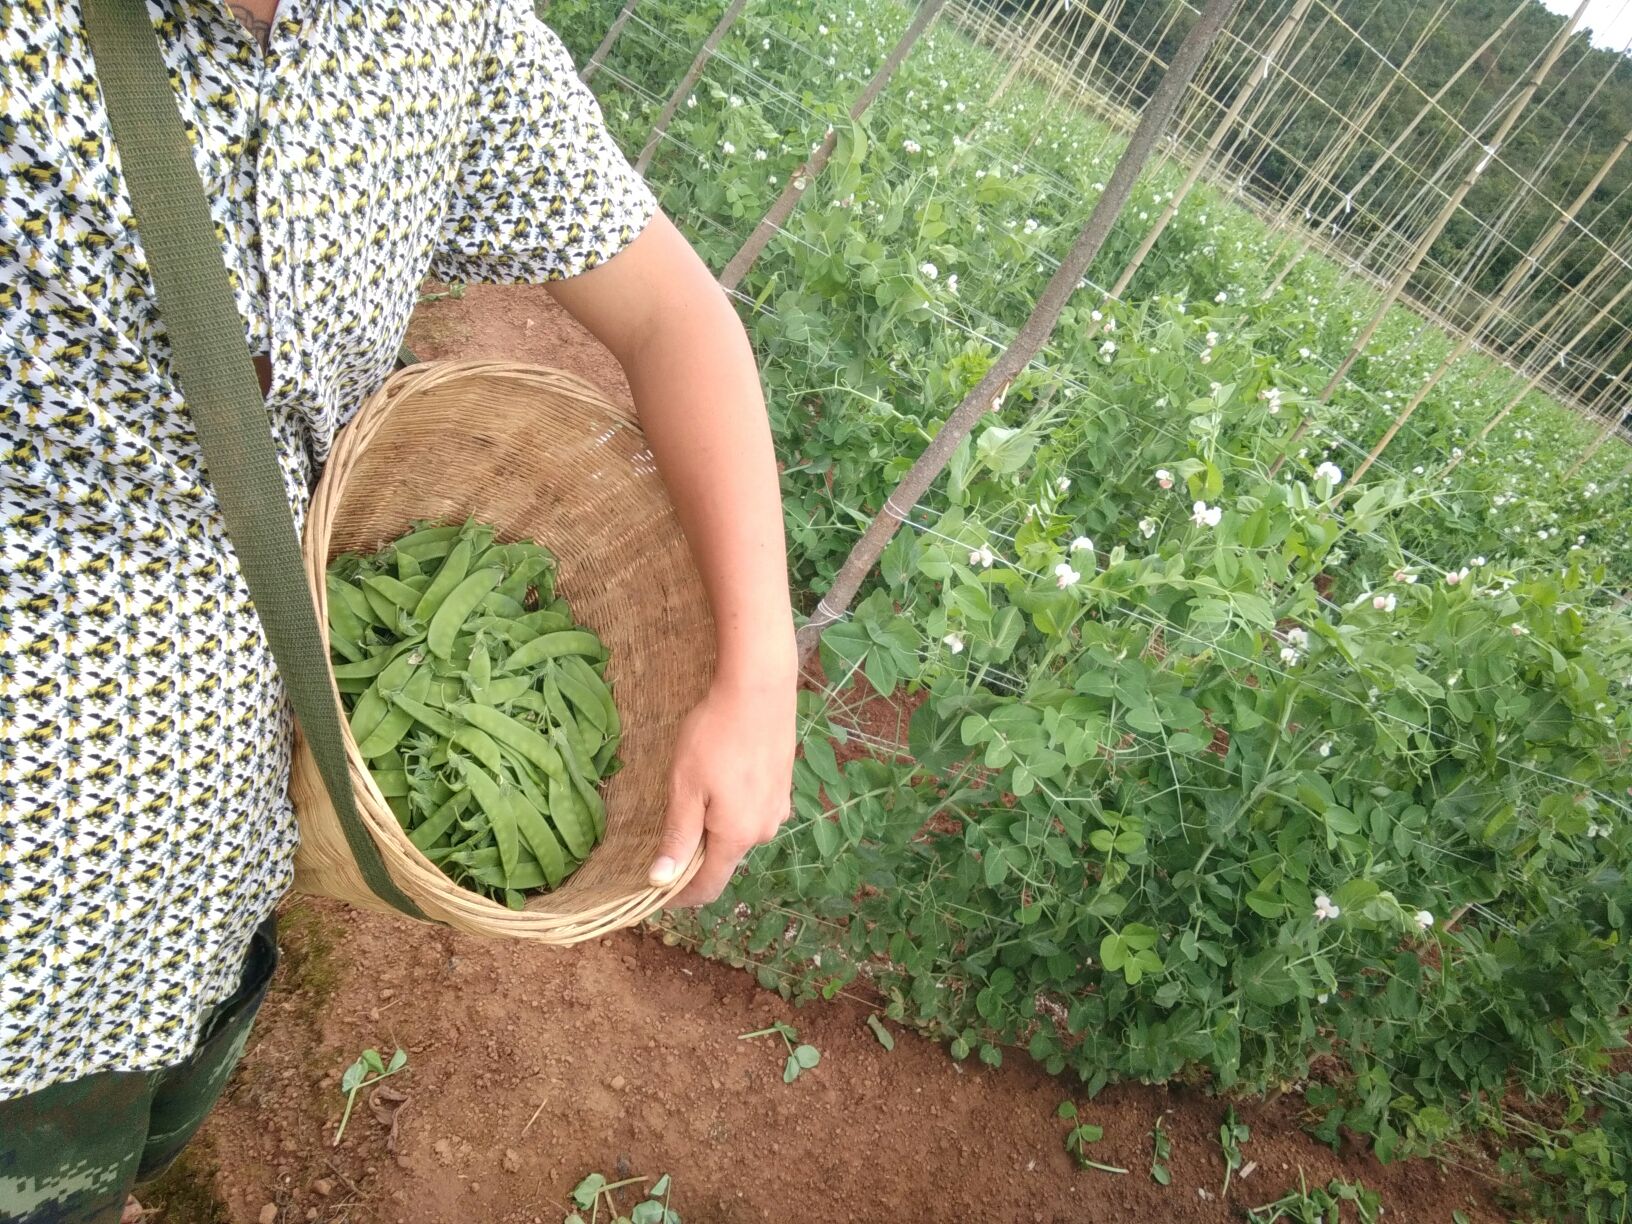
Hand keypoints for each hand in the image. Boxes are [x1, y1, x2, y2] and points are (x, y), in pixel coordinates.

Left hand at [648, 670, 796, 906]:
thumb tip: (661, 881)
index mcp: (737, 836)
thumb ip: (677, 837)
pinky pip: (753, 812)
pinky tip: (720, 782)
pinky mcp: (783, 787)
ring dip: (714, 830)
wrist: (758, 690)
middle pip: (723, 859)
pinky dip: (732, 810)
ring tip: (692, 802)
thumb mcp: (685, 787)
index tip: (654, 892)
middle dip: (695, 858)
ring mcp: (778, 808)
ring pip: (739, 834)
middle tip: (664, 838)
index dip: (680, 896)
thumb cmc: (714, 736)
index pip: (708, 886)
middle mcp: (764, 830)